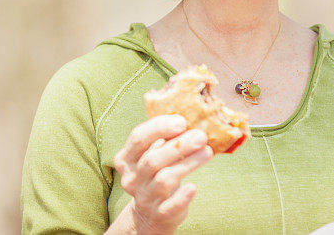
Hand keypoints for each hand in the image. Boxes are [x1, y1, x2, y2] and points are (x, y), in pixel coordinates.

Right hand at [113, 114, 212, 234]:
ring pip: (164, 180)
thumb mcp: (154, 154)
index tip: (182, 121)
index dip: (159, 127)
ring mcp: (144, 198)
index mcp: (126, 158)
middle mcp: (131, 178)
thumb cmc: (157, 173)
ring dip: (188, 164)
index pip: (138, 138)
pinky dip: (182, 197)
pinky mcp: (159, 214)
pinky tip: (193, 187)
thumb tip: (193, 118)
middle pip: (152, 159)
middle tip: (201, 135)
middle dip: (179, 146)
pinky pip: (170, 206)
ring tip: (207, 152)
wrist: (150, 214)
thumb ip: (165, 139)